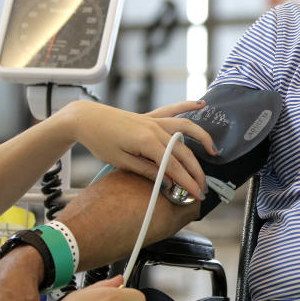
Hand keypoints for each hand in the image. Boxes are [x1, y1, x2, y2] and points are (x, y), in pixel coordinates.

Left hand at [66, 100, 216, 199]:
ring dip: (202, 138)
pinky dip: (188, 106)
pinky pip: (174, 110)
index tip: (197, 195)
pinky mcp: (151, 116)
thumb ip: (147, 170)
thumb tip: (168, 181)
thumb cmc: (100, 141)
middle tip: (203, 187)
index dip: (187, 182)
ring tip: (213, 151)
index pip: (173, 166)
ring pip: (185, 128)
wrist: (87, 119)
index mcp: (146, 142)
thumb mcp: (121, 161)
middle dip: (196, 170)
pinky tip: (201, 105)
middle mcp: (154, 128)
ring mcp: (154, 120)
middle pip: (183, 151)